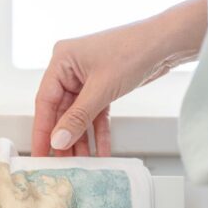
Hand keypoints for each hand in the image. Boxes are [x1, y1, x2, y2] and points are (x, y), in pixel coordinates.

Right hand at [31, 17, 175, 157]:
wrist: (167, 42)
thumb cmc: (134, 50)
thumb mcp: (101, 89)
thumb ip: (77, 118)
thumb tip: (58, 141)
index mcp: (62, 60)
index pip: (45, 102)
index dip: (42, 131)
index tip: (40, 155)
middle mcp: (70, 69)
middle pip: (61, 112)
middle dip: (65, 139)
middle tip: (62, 164)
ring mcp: (86, 78)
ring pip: (79, 116)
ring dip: (82, 139)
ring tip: (82, 163)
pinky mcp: (103, 86)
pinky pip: (95, 114)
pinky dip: (98, 132)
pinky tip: (101, 151)